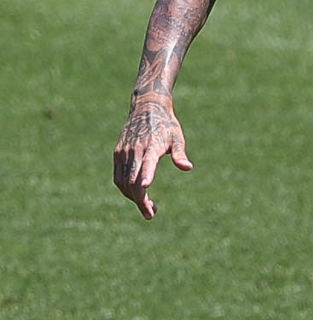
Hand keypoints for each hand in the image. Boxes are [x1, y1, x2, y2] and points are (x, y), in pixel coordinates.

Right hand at [113, 95, 192, 218]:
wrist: (146, 106)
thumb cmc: (166, 124)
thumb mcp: (177, 137)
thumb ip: (180, 153)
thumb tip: (188, 167)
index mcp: (152, 146)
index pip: (147, 163)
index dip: (146, 175)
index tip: (146, 188)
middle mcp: (134, 150)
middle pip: (133, 180)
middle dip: (140, 200)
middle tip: (151, 213)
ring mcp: (123, 152)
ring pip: (123, 182)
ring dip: (133, 197)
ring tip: (148, 207)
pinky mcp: (117, 154)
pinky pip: (118, 177)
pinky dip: (126, 189)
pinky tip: (137, 195)